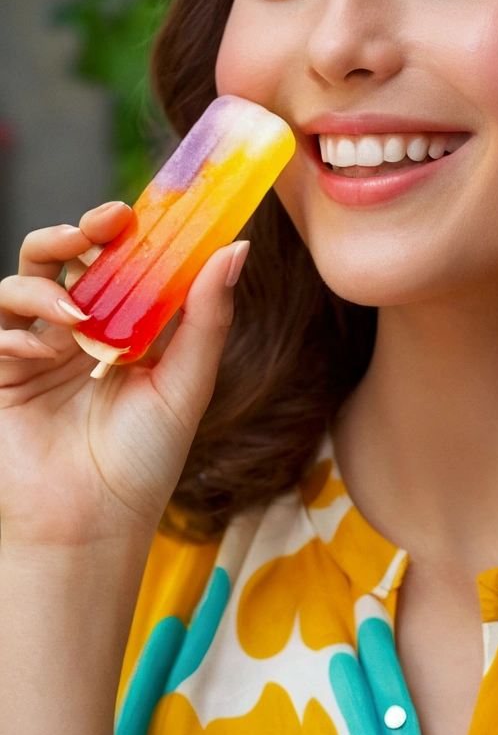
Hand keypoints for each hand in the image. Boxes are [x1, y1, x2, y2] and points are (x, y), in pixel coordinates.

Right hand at [0, 201, 247, 548]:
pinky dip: (18, 332)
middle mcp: (80, 331)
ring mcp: (38, 351)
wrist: (92, 526)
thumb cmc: (144, 461)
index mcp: (127, 327)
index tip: (145, 207)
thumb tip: (237, 246)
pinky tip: (44, 354)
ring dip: (45, 280)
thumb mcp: (186, 382)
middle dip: (78, 230)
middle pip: (67, 255)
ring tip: (75, 314)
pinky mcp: (4, 375)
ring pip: (25, 280)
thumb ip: (207, 315)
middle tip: (102, 224)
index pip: (124, 260)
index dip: (130, 230)